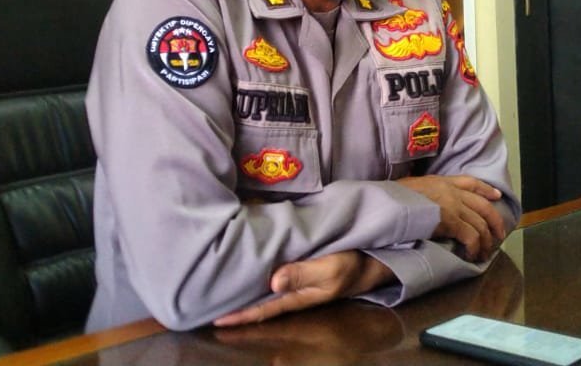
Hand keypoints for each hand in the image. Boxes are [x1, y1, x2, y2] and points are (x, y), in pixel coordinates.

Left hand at [213, 251, 395, 326]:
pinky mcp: (298, 271)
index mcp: (297, 297)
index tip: (218, 320)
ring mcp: (295, 284)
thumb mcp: (331, 269)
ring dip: (243, 296)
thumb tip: (273, 282)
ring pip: (263, 294)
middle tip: (209, 311)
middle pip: (259, 306)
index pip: (263, 311)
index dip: (240, 316)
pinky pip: (271, 278)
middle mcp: (292, 294)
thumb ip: (303, 274)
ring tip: (219, 296)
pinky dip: (255, 280)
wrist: (371, 260)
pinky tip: (244, 275)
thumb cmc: (352, 265)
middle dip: (236, 310)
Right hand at [397, 174, 506, 260]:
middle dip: (495, 221)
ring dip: (486, 241)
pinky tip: (472, 255)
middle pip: (483, 206)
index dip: (486, 190)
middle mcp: (452, 191)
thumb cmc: (393, 198)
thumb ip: (425, 192)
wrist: (390, 204)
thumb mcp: (410, 187)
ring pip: (480, 224)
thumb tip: (427, 202)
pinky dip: (475, 248)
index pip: (470, 182)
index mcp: (442, 181)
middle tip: (500, 234)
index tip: (496, 196)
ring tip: (485, 252)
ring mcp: (453, 206)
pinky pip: (472, 237)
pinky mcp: (451, 222)